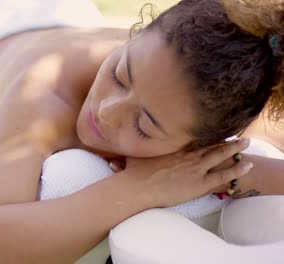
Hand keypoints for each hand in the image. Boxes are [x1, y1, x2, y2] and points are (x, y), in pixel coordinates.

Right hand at [114, 138, 252, 207]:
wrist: (137, 187)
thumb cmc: (133, 171)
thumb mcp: (135, 152)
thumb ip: (138, 144)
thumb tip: (126, 134)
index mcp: (174, 147)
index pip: (195, 138)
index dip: (206, 134)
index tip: (214, 129)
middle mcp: (187, 154)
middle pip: (210, 144)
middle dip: (224, 138)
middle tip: (236, 133)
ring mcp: (195, 168)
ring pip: (220, 155)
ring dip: (234, 148)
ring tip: (246, 143)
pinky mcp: (199, 183)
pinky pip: (223, 175)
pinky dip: (236, 170)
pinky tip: (248, 165)